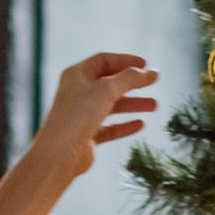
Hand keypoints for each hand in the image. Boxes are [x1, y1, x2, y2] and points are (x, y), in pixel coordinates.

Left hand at [36, 51, 160, 179]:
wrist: (60, 154)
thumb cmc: (79, 115)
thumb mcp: (107, 89)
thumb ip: (130, 79)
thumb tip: (152, 73)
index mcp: (76, 75)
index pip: (104, 61)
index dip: (125, 61)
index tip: (145, 65)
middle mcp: (78, 93)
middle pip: (109, 83)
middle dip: (133, 84)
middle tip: (154, 83)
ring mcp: (81, 115)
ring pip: (111, 106)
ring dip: (133, 104)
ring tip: (154, 106)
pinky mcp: (86, 135)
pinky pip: (109, 127)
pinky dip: (124, 125)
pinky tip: (140, 124)